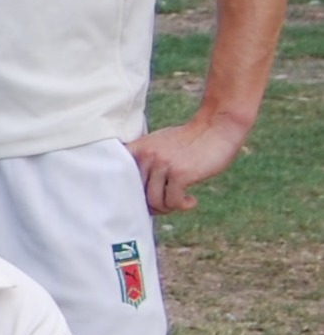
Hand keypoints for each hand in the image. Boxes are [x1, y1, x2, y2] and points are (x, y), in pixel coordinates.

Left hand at [127, 115, 250, 213]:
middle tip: (167, 203)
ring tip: (178, 201)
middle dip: (151, 205)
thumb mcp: (158, 144)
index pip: (118, 178)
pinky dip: (182, 206)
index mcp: (138, 149)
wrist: (217, 127)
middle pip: (137, 194)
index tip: (141, 201)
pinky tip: (191, 200)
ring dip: (167, 208)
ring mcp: (163, 164)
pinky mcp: (180, 174)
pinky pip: (173, 202)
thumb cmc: (188, 141)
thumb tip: (134, 195)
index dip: (127, 195)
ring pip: (154, 201)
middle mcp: (146, 156)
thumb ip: (144, 162)